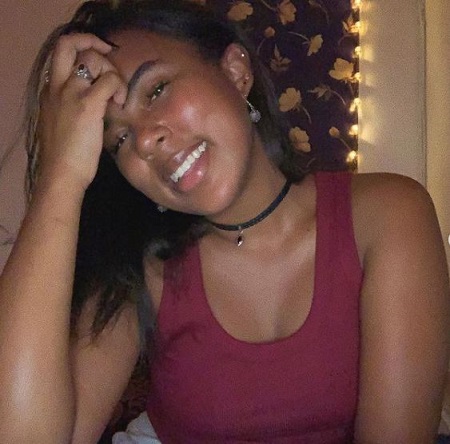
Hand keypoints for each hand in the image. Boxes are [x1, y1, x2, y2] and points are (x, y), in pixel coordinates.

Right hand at [38, 33, 126, 191]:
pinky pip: (109, 80)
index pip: (61, 54)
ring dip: (111, 70)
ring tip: (118, 94)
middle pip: (68, 43)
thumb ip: (75, 107)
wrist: (61, 173)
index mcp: (50, 91)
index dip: (81, 48)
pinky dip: (119, 87)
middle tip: (111, 54)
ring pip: (92, 58)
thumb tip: (99, 103)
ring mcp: (71, 93)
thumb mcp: (64, 124)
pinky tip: (120, 104)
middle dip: (92, 41)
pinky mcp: (88, 104)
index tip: (99, 58)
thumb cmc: (65, 156)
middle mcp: (57, 86)